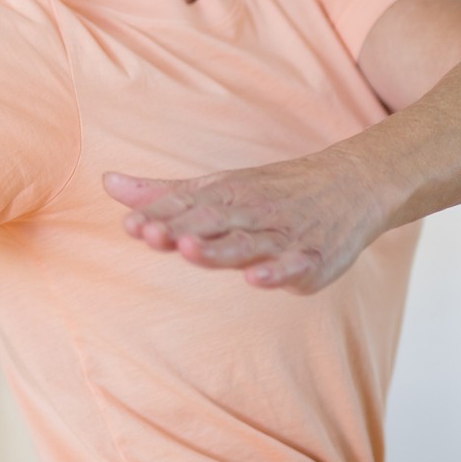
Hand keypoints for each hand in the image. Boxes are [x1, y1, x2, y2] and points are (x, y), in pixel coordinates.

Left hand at [102, 151, 389, 294]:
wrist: (353, 182)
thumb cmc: (272, 190)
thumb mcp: (217, 187)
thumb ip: (164, 194)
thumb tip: (108, 183)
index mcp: (225, 195)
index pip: (186, 207)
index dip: (158, 217)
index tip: (130, 225)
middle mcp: (251, 212)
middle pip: (211, 223)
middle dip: (181, 229)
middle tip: (150, 234)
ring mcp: (282, 235)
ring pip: (247, 243)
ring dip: (218, 249)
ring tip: (190, 250)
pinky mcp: (313, 257)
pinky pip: (295, 265)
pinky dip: (278, 271)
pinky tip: (257, 279)